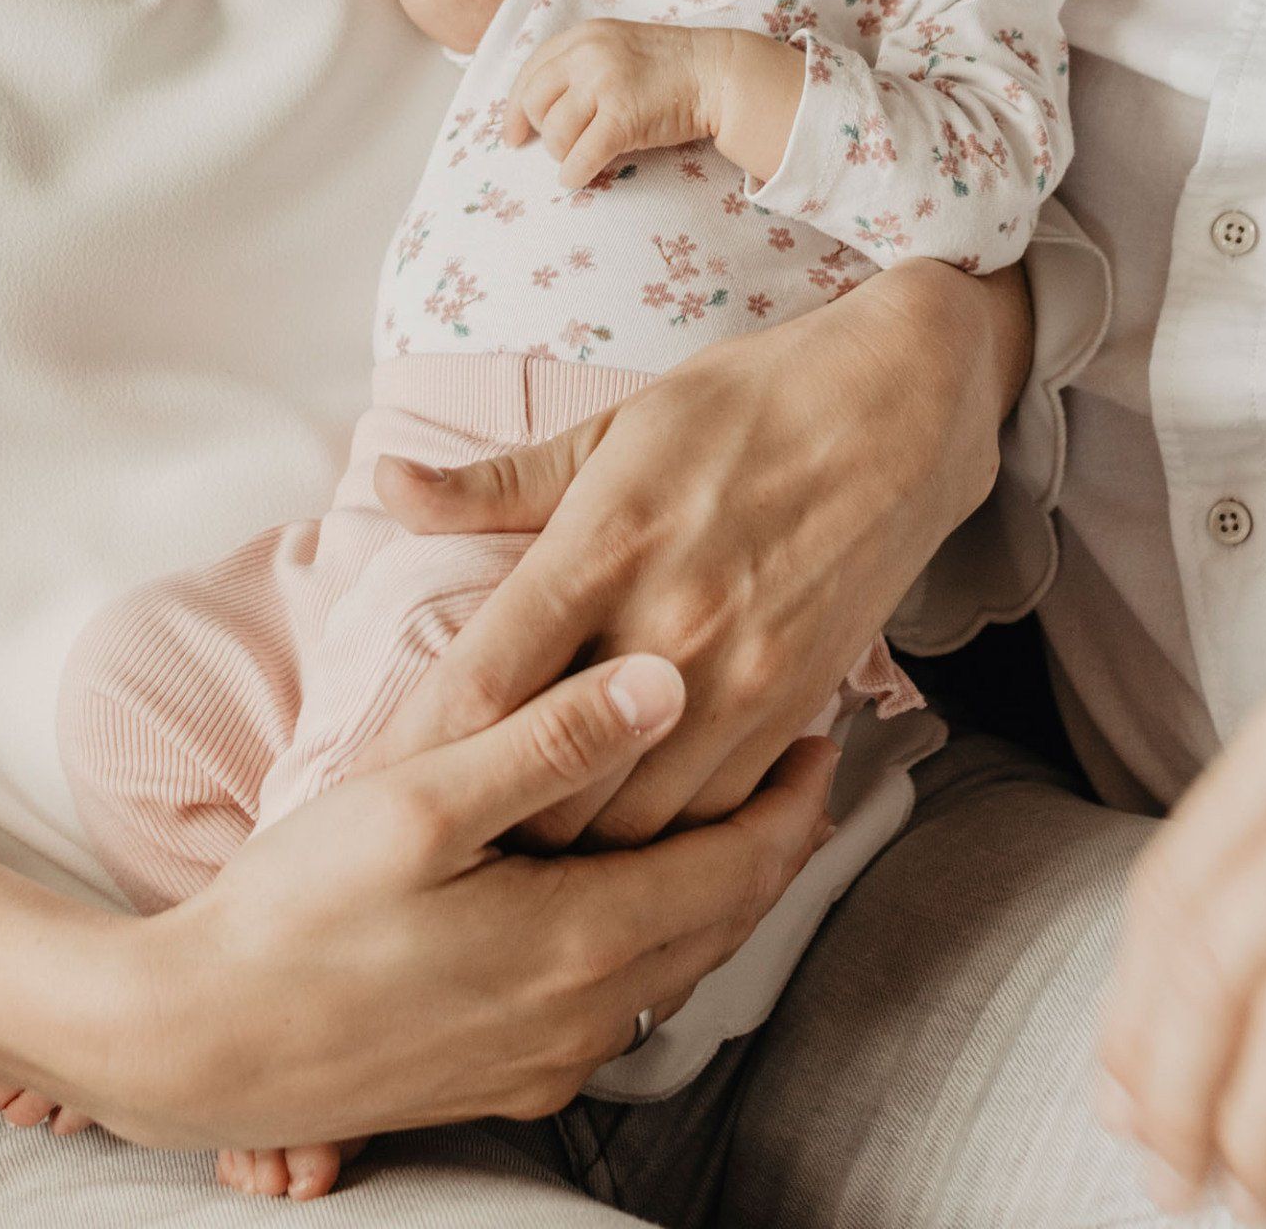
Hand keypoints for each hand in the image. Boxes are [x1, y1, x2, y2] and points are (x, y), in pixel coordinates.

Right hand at [59, 652, 836, 1154]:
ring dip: (712, 890)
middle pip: (722, 922)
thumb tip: (666, 679)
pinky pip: (617, 1003)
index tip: (828, 732)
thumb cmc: (298, 910)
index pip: (738, 868)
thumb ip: (549, 739)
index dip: (794, 800)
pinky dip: (650, 936)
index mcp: (581, 943)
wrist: (198, 1045)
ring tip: (726, 810)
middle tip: (802, 764)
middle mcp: (585, 1019)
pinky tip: (624, 894)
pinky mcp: (502, 1079)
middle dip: (772, 841)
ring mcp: (545, 1061)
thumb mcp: (418, 799)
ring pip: (674, 967)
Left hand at [370, 257, 1026, 847]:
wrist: (901, 411)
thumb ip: (497, 483)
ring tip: (521, 859)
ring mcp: (740, 679)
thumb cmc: (746, 406)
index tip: (365, 788)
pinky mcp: (798, 707)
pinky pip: (715, 814)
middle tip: (438, 841)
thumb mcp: (614, 427)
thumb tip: (388, 482)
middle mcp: (668, 627)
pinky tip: (628, 837)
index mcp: (603, 547)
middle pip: (550, 781)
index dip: (414, 749)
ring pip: (634, 823)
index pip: (483, 682)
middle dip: (490, 819)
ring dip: (576, 847)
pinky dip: (665, 837)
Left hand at [507, 17, 725, 190]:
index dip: (514, 109)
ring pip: (555, 133)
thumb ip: (580, 66)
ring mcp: (604, 83)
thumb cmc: (670, 67)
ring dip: (563, 154)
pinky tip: (580, 177)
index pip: (530, 72)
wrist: (717, 73)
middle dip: (542, 131)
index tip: (512, 136)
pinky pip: (580, 157)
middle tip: (561, 145)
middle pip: (534, 103)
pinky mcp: (622, 117)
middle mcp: (587, 54)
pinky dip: (574, 174)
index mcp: (584, 36)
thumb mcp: (617, 47)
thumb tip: (539, 111)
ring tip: (583, 154)